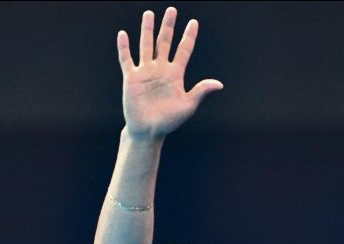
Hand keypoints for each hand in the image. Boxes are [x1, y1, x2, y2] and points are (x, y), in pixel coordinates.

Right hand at [117, 7, 222, 138]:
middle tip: (172, 10)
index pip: (184, 50)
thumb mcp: (188, 105)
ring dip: (147, 30)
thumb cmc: (169, 121)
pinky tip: (123, 34)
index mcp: (176, 75)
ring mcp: (145, 72)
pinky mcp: (131, 78)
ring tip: (149, 14)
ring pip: (146, 45)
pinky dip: (124, 48)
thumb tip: (219, 84)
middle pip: (164, 42)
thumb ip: (200, 91)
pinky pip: (127, 59)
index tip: (194, 22)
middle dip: (168, 26)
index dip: (189, 36)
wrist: (149, 131)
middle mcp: (161, 69)